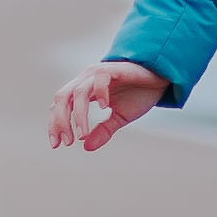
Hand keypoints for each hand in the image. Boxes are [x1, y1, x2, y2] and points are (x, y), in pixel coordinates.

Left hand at [52, 62, 168, 151]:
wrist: (160, 78)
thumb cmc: (139, 94)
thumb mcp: (119, 118)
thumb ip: (103, 131)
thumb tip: (86, 147)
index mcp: (83, 90)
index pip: (60, 106)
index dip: (55, 124)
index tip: (57, 144)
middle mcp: (86, 80)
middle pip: (62, 98)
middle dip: (60, 121)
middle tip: (67, 141)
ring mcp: (98, 73)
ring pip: (78, 92)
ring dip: (78, 116)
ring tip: (83, 134)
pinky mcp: (113, 69)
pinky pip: (100, 78)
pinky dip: (100, 93)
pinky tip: (105, 108)